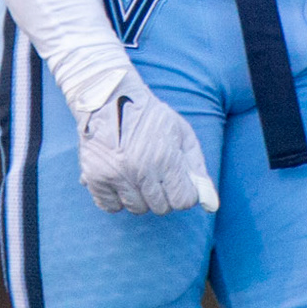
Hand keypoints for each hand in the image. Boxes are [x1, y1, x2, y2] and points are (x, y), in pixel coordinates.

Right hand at [76, 70, 218, 215]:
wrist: (109, 98)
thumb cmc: (151, 117)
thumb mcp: (182, 134)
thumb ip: (198, 169)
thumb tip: (211, 205)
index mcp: (165, 158)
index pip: (182, 201)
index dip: (184, 193)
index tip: (178, 181)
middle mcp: (140, 170)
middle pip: (161, 208)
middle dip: (163, 194)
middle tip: (156, 174)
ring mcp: (116, 175)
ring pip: (137, 208)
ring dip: (140, 197)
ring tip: (137, 174)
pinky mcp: (95, 177)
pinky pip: (111, 206)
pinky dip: (117, 198)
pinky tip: (120, 180)